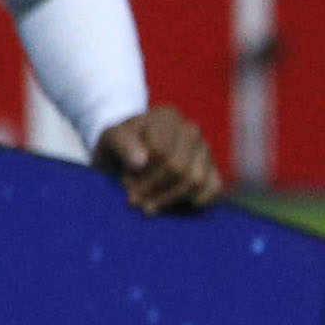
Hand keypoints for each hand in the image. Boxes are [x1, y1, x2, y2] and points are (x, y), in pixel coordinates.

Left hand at [95, 106, 222, 214]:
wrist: (127, 156)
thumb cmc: (118, 146)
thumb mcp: (110, 140)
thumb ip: (122, 144)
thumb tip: (141, 161)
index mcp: (166, 117)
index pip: (160, 151)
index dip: (142, 173)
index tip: (125, 184)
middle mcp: (190, 130)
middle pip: (178, 168)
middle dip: (154, 189)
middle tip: (134, 202)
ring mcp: (205, 150)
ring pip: (195, 180)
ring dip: (169, 199)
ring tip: (148, 207)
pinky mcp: (213, 170)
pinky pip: (214, 188)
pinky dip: (197, 201)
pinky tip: (176, 207)